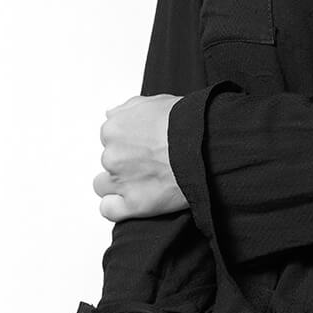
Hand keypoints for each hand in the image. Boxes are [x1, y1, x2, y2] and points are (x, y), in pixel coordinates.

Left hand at [94, 94, 188, 221]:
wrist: (208, 147)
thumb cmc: (189, 124)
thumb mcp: (157, 102)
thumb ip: (128, 108)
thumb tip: (114, 114)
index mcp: (115, 128)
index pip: (109, 138)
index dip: (128, 144)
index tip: (144, 147)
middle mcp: (112, 154)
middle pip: (109, 162)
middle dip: (126, 163)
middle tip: (151, 163)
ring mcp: (121, 180)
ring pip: (104, 186)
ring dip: (119, 185)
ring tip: (145, 182)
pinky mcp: (133, 204)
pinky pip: (109, 210)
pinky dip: (118, 207)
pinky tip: (134, 200)